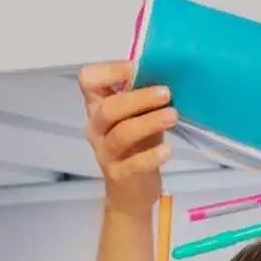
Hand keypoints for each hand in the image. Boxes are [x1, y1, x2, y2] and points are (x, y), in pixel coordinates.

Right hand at [78, 61, 178, 216]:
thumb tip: (168, 71)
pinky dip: (151, 156)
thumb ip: (144, 98)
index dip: (109, 71)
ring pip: (122, 134)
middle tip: (166, 92)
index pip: (88, 80)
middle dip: (138, 98)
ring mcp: (105, 152)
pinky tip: (168, 151)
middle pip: (109, 108)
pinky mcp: (119, 175)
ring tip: (173, 115)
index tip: (137, 68)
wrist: (131, 192)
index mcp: (98, 107)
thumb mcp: (140, 117)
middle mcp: (96, 128)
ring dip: (149, 122)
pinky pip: (133, 164)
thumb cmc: (138, 146)